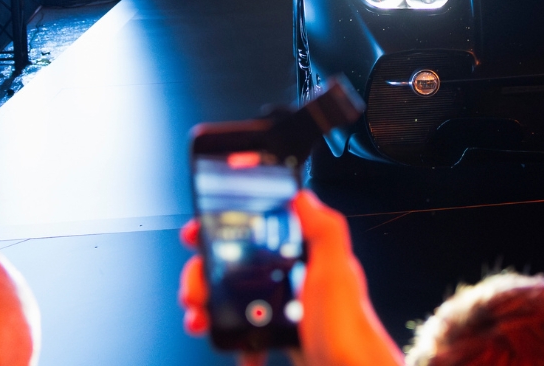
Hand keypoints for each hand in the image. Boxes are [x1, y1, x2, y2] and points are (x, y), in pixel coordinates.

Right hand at [177, 192, 400, 365]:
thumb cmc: (349, 331)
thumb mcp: (336, 271)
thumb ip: (324, 231)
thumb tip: (302, 197)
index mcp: (304, 256)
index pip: (258, 229)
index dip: (225, 227)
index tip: (198, 233)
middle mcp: (292, 279)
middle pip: (234, 266)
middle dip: (204, 275)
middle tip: (195, 289)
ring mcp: (283, 308)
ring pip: (231, 300)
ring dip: (207, 307)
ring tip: (199, 318)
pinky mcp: (279, 336)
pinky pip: (243, 333)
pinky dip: (231, 339)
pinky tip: (233, 346)